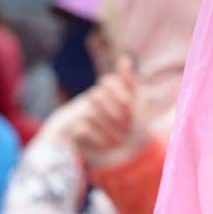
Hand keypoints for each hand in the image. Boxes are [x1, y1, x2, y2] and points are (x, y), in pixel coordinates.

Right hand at [68, 55, 149, 169]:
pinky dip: (99, 138)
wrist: (128, 156)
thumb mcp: (138, 103)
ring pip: (90, 113)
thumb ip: (130, 81)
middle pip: (96, 96)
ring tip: (118, 138)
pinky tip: (106, 145)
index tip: (131, 109)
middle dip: (115, 115)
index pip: (108, 82)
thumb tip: (124, 57)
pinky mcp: (74, 132)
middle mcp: (93, 100)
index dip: (121, 97)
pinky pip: (83, 129)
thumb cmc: (136, 128)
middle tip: (126, 127)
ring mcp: (82, 115)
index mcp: (108, 90)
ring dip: (109, 128)